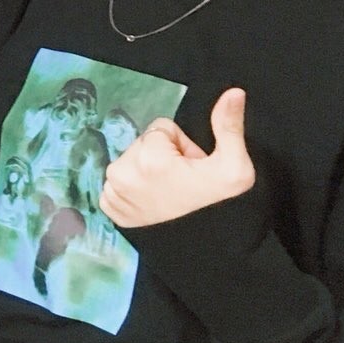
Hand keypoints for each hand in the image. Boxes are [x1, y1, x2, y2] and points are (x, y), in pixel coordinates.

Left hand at [102, 87, 255, 228]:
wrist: (208, 250)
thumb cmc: (222, 207)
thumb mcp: (235, 166)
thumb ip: (228, 125)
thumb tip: (233, 92)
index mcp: (150, 157)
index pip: (162, 129)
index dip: (182, 146)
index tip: (193, 168)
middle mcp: (123, 172)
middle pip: (144, 144)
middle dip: (164, 157)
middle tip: (183, 182)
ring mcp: (113, 191)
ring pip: (131, 161)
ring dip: (148, 172)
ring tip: (171, 193)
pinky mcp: (108, 207)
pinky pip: (118, 181)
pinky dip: (134, 189)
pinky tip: (154, 202)